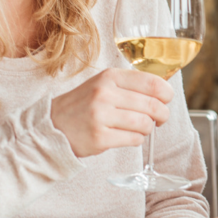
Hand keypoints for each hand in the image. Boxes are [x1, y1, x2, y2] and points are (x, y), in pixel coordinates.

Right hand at [50, 68, 173, 157]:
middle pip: (153, 105)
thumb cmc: (83, 106)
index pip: (152, 83)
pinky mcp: (100, 137)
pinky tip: (127, 136)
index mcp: (109, 77)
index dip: (166, 94)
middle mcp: (105, 94)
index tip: (166, 100)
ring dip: (148, 129)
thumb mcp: (102, 85)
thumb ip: (130, 85)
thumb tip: (163, 91)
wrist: (51, 127)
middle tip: (160, 119)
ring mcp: (101, 116)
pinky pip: (134, 139)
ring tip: (140, 128)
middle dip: (162, 115)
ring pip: (145, 123)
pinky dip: (137, 139)